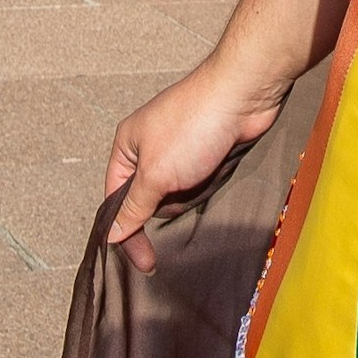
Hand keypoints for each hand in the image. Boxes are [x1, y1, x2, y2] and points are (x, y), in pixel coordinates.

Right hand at [104, 51, 281, 249]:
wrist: (244, 97)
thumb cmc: (194, 125)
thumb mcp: (155, 174)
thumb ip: (133, 207)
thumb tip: (113, 233)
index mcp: (127, 147)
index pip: (117, 200)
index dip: (128, 230)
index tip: (144, 261)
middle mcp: (149, 149)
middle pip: (150, 200)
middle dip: (170, 201)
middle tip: (184, 184)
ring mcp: (179, 151)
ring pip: (179, 195)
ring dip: (193, 190)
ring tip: (204, 166)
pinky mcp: (204, 153)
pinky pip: (201, 183)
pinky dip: (211, 180)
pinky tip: (219, 163)